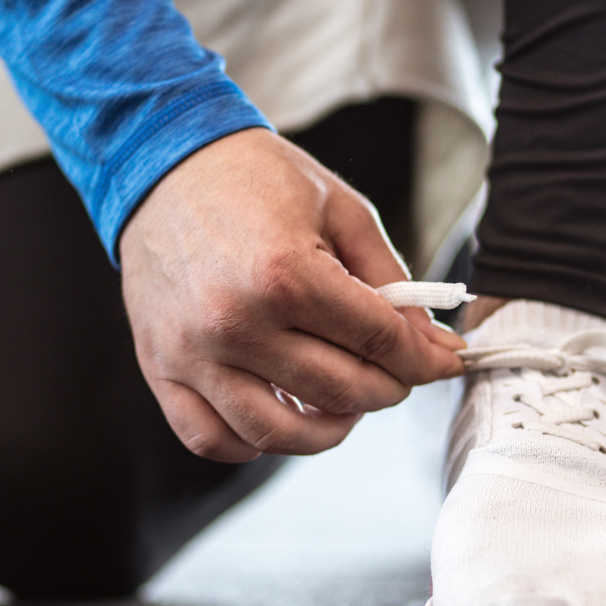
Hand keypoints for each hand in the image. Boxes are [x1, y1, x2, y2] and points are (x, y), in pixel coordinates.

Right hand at [120, 128, 464, 462]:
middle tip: (399, 372)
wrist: (163, 162)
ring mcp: (192, 353)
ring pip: (279, 432)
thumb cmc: (258, 180)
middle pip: (340, 392)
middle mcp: (235, 322)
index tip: (447, 363)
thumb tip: (433, 345)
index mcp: (286, 275)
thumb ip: (393, 283)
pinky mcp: (159, 367)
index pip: (379, 343)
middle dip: (389, 388)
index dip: (426, 360)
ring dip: (330, 428)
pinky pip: (210, 437)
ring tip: (347, 403)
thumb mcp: (343, 211)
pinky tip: (283, 414)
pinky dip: (254, 443)